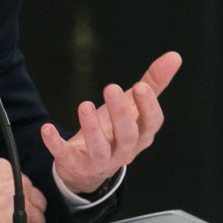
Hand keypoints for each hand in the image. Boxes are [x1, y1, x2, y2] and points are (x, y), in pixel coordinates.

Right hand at [0, 159, 47, 222]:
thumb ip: (0, 179)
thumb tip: (4, 189)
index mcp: (12, 174)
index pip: (32, 190)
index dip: (28, 201)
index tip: (22, 207)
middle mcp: (21, 191)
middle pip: (39, 207)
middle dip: (31, 215)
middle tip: (19, 222)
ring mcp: (21, 212)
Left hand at [42, 51, 181, 195]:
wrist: (90, 164)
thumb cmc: (116, 130)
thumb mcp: (134, 105)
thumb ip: (154, 82)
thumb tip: (175, 57)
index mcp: (141, 135)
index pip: (151, 123)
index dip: (148, 107)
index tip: (141, 87)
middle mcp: (124, 150)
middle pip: (127, 135)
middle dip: (120, 113)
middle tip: (111, 89)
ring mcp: (100, 160)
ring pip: (100, 148)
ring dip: (92, 128)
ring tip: (84, 105)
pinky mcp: (76, 164)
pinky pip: (66, 156)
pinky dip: (56, 144)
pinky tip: (47, 129)